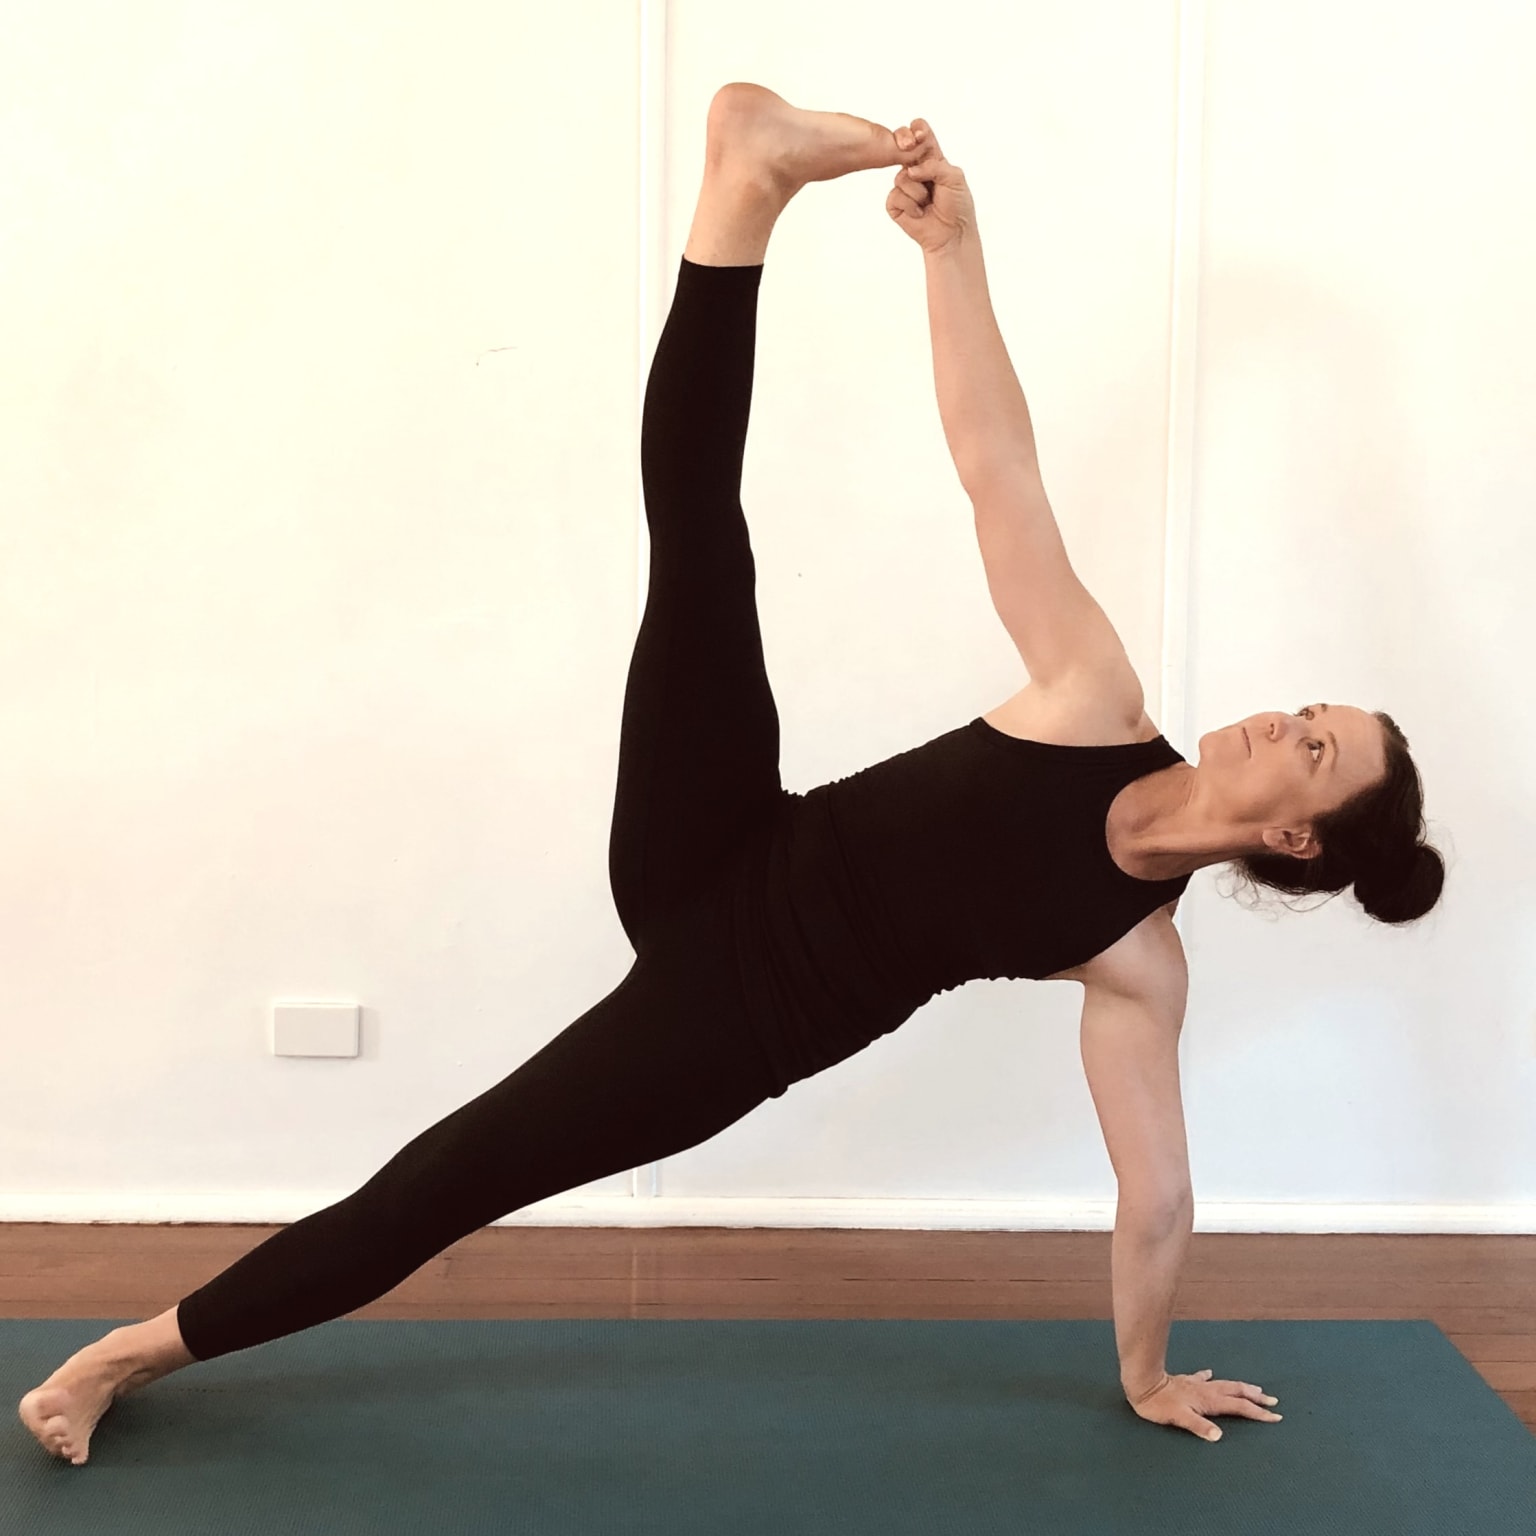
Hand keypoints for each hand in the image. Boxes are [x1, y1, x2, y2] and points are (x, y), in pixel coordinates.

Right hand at [886, 120, 974, 255]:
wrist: (952, 235)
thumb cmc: (957, 206)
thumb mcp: (955, 178)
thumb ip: (934, 165)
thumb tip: (911, 170)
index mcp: (932, 160)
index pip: (922, 137)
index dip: (918, 130)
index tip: (917, 129)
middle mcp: (916, 171)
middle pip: (903, 151)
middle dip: (906, 151)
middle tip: (917, 163)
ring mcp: (905, 187)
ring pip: (900, 178)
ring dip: (917, 193)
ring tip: (928, 203)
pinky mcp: (896, 205)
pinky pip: (895, 197)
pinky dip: (909, 206)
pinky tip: (919, 213)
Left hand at [1127, 1369, 1282, 1442]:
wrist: (1142, 1383)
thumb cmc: (1160, 1405)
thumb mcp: (1180, 1418)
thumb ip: (1199, 1426)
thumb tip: (1219, 1436)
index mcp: (1209, 1400)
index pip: (1239, 1407)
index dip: (1257, 1413)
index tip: (1275, 1417)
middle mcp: (1207, 1390)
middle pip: (1236, 1392)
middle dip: (1255, 1398)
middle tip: (1273, 1401)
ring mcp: (1197, 1384)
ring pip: (1225, 1384)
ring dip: (1241, 1387)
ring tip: (1254, 1389)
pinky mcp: (1186, 1381)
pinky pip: (1203, 1379)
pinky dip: (1211, 1377)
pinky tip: (1211, 1373)